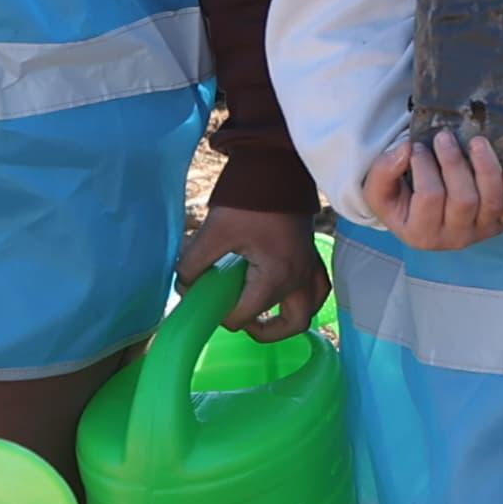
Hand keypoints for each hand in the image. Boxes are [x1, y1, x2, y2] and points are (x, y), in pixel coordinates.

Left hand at [178, 205, 326, 341]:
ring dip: (288, 321)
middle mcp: (299, 279)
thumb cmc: (248, 203)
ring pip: (309, 311)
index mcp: (275, 277)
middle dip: (263, 331)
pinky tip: (286, 296)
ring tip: (263, 316)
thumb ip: (193, 265)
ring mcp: (310, 269)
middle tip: (239, 322)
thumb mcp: (213, 233)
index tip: (205, 297)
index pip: (244, 316)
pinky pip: (318, 291)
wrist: (275, 172)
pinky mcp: (313, 258)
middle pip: (289, 324)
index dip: (219, 314)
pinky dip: (304, 300)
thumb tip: (184, 286)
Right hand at [363, 130, 502, 253]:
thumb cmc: (401, 201)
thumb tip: (405, 150)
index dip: (424, 167)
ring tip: (476, 141)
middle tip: (444, 137)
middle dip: (455, 162)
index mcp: (420, 234)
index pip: (430, 197)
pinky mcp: (499, 224)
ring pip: (491, 200)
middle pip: (464, 199)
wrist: (421, 217)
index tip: (417, 146)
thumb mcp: (379, 191)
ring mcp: (479, 232)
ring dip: (486, 167)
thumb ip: (384, 172)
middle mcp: (452, 239)